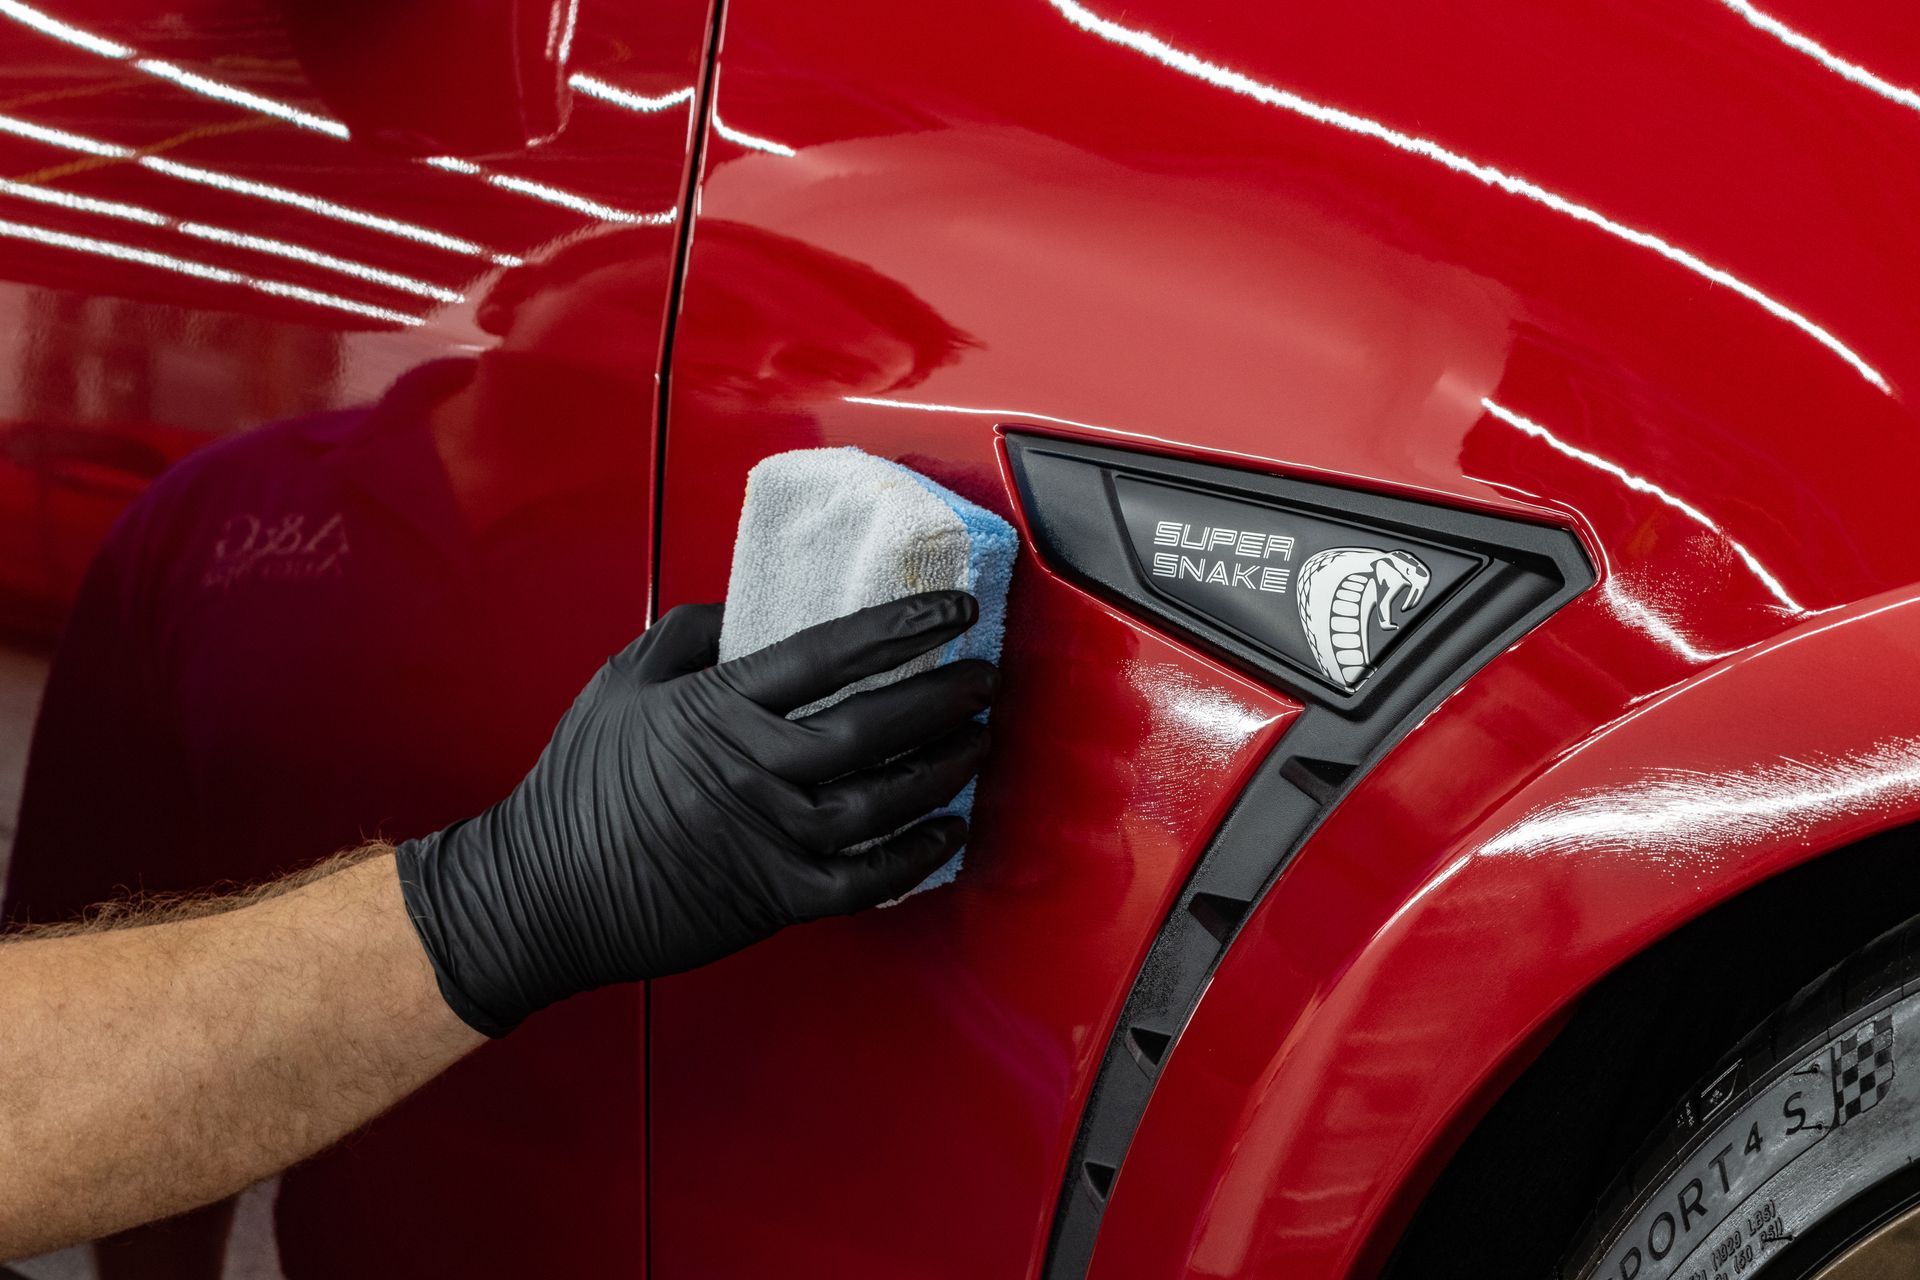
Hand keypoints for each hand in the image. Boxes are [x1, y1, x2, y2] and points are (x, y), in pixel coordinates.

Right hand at [396, 591, 995, 1034]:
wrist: (540, 892)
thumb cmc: (576, 787)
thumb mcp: (619, 685)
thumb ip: (685, 636)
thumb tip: (740, 612)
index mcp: (717, 707)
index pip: (830, 652)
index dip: (901, 626)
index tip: (950, 610)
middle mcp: (752, 769)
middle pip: (874, 725)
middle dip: (943, 695)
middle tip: (982, 676)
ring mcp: (767, 837)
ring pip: (883, 800)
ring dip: (943, 768)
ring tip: (977, 741)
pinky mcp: (773, 897)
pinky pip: (865, 879)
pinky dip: (916, 855)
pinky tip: (947, 829)